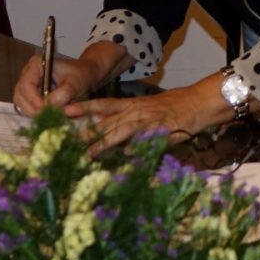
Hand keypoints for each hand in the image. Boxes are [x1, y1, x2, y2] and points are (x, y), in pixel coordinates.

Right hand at [12, 52, 106, 116]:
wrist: (85, 75)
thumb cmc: (81, 74)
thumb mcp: (76, 82)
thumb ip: (63, 93)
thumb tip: (49, 106)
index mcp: (36, 65)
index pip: (26, 85)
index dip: (34, 100)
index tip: (45, 110)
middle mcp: (27, 74)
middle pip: (20, 96)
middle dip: (32, 109)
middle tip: (47, 117)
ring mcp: (27, 86)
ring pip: (21, 104)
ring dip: (33, 113)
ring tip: (50, 117)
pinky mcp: (31, 96)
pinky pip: (27, 108)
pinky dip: (36, 114)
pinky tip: (48, 116)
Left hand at [67, 80, 234, 156]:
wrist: (197, 104)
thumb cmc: (173, 109)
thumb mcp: (149, 113)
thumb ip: (132, 127)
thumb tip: (118, 141)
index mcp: (131, 105)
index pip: (101, 105)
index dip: (82, 107)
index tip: (63, 110)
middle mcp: (133, 111)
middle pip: (104, 120)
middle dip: (84, 129)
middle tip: (63, 137)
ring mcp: (144, 121)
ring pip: (117, 130)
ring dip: (100, 142)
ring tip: (85, 153)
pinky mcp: (156, 131)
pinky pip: (139, 139)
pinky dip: (128, 147)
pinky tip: (118, 155)